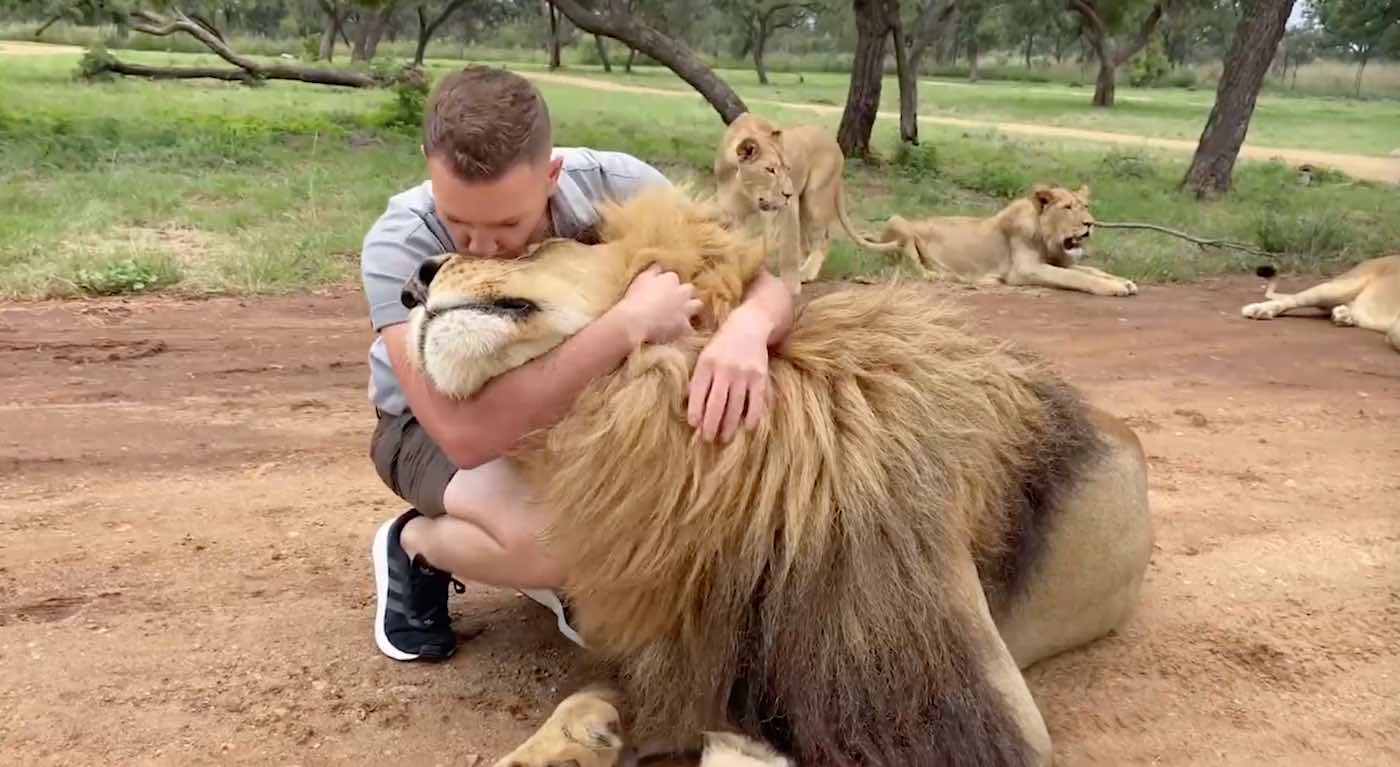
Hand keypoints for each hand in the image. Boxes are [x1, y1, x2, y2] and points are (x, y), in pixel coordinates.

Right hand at [613, 265, 701, 344]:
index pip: (673, 278)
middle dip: (684, 293)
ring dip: (692, 308)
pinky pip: (691, 328)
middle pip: (689, 289)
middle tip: (674, 301)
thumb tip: (659, 267)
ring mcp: (685, 309)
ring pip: (697, 305)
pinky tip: (681, 332)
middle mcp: (682, 292)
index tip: (662, 290)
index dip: (668, 284)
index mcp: (670, 279)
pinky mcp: (685, 326)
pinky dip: (687, 329)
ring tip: (683, 314)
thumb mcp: (642, 279)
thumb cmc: (635, 298)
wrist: (636, 320)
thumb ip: (653, 272)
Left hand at [687, 306, 773, 443]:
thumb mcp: (705, 356)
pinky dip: (751, 418)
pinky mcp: (760, 377)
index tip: (694, 425)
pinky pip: (755, 403)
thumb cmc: (722, 345)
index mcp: (706, 363)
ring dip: (729, 426)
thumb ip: (699, 379)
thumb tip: (691, 408)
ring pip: (735, 407)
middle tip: (708, 439)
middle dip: (711, 425)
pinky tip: (746, 428)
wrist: (749, 326)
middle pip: (716, 404)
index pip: (698, 393)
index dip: (695, 411)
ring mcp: (743, 373)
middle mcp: (724, 369)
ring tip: (724, 438)